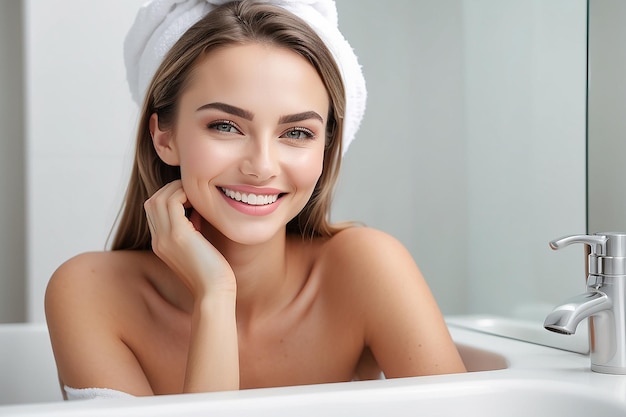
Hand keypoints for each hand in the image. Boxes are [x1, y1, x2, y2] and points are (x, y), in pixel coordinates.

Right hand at [144, 180, 235, 297]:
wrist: (214, 292)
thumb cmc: (213, 272)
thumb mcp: (197, 247)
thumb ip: (192, 230)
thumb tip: (196, 210)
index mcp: (161, 244)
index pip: (154, 211)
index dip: (170, 198)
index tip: (191, 200)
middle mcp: (158, 240)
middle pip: (152, 201)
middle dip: (171, 190)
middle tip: (193, 193)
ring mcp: (165, 238)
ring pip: (159, 198)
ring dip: (178, 190)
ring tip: (196, 196)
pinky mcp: (178, 235)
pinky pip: (172, 202)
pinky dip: (184, 195)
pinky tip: (200, 203)